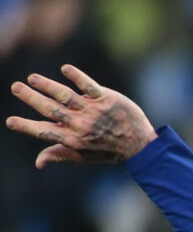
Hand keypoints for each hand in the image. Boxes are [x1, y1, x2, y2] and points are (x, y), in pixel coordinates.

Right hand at [5, 65, 153, 166]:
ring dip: (48, 86)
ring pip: (66, 96)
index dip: (27, 127)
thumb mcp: (82, 156)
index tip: (10, 121)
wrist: (140, 146)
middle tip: (16, 87)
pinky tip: (65, 69)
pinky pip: (90, 86)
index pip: (45, 132)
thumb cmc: (106, 150)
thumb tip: (37, 163)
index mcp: (72, 139)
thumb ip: (58, 154)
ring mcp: (94, 111)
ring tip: (32, 78)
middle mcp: (81, 125)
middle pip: (51, 110)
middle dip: (32, 99)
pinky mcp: (107, 99)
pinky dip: (78, 77)